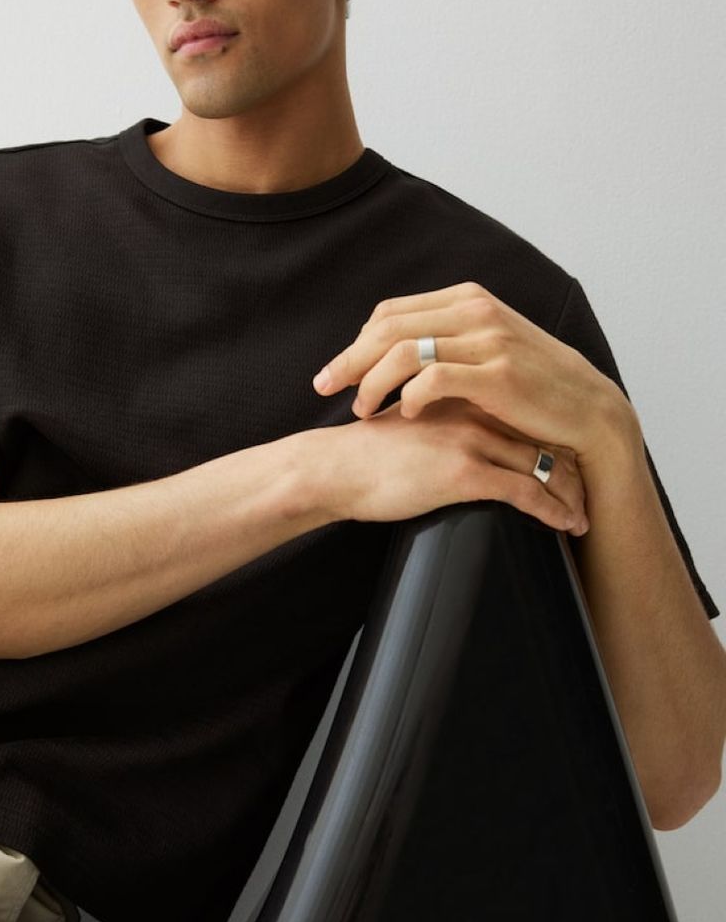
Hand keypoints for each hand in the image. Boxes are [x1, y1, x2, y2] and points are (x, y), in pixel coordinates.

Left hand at [312, 280, 623, 470]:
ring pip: (403, 351)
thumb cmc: (529, 387)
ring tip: (361, 410)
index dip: (355, 343)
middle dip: (347, 361)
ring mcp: (487, 339)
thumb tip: (389, 355)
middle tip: (323, 389)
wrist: (587, 410)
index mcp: (465, 299)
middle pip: (386, 328)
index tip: (335, 373)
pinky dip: (409, 396)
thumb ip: (443, 342)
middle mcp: (474, 310)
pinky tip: (404, 413)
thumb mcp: (485, 349)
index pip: (389, 314)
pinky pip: (433, 378)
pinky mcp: (498, 374)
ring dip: (370, 382)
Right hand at [316, 396, 589, 534]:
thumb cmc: (360, 456)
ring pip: (542, 463)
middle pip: (541, 435)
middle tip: (590, 492)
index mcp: (459, 396)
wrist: (332, 470)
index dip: (550, 438)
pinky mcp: (464, 472)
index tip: (568, 463)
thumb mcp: (404, 425)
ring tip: (584, 517)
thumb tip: (448, 447)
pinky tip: (567, 525)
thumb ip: (434, 423)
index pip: (522, 413)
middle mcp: (471, 410)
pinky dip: (553, 511)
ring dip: (571, 494)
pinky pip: (526, 492)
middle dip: (572, 467)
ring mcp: (470, 439)